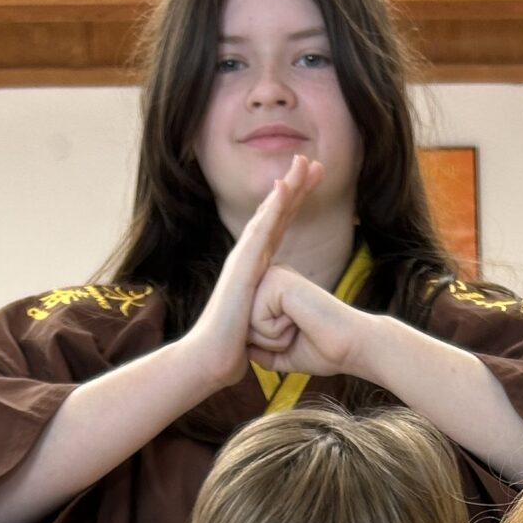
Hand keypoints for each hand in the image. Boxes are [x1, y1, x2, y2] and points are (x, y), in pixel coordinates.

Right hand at [187, 159, 320, 391]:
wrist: (208, 360)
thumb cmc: (232, 350)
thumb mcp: (260, 327)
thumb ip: (270, 317)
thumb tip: (280, 325)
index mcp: (255, 268)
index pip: (279, 228)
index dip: (295, 204)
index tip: (312, 182)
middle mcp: (247, 258)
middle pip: (276, 214)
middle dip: (295, 187)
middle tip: (314, 162)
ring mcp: (243, 259)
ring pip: (269, 215)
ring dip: (287, 187)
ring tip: (303, 162)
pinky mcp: (241, 267)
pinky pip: (260, 232)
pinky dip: (273, 208)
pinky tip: (284, 187)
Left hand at [247, 264, 366, 380]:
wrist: (352, 347)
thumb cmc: (323, 351)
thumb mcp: (282, 353)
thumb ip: (259, 350)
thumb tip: (237, 349)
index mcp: (272, 291)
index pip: (245, 327)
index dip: (268, 345)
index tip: (298, 336)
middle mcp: (271, 277)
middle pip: (242, 325)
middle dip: (268, 343)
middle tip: (298, 333)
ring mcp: (274, 276)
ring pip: (247, 324)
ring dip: (273, 339)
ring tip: (299, 327)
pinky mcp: (277, 282)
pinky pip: (257, 322)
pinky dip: (277, 333)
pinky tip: (299, 322)